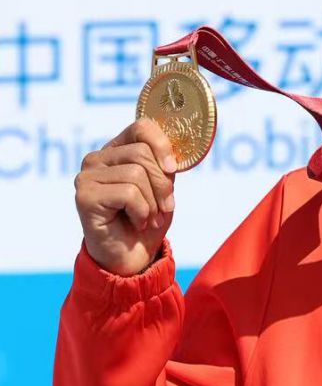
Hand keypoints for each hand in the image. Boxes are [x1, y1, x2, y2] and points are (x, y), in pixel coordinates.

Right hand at [74, 119, 176, 275]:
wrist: (132, 258)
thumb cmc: (148, 220)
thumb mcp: (162, 187)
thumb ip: (163, 165)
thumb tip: (172, 153)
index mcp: (116, 150)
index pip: (141, 127)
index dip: (162, 144)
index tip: (173, 168)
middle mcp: (97, 158)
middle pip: (142, 153)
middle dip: (162, 184)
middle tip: (164, 207)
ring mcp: (86, 176)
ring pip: (136, 174)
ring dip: (152, 202)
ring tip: (148, 218)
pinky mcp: (84, 196)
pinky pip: (128, 193)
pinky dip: (141, 212)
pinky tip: (135, 222)